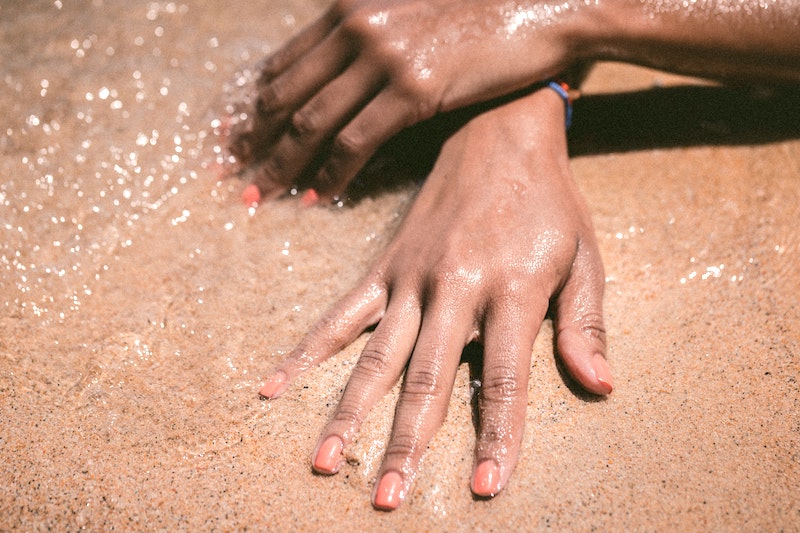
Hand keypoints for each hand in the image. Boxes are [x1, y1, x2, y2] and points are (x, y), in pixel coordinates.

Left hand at [229, 0, 584, 202]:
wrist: (540, 2)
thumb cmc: (478, 11)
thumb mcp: (411, 11)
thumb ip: (370, 35)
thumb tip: (343, 74)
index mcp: (350, 6)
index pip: (284, 62)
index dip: (255, 105)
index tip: (238, 137)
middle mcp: (357, 26)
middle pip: (285, 93)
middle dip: (254, 139)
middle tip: (234, 171)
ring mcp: (384, 57)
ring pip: (311, 121)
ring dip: (282, 164)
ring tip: (261, 195)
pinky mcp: (414, 89)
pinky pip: (355, 140)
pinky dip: (330, 172)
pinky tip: (316, 194)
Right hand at [257, 87, 611, 509]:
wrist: (498, 132)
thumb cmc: (548, 200)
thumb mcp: (585, 256)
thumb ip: (584, 323)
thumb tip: (601, 386)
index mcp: (511, 288)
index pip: (505, 378)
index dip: (497, 435)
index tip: (487, 485)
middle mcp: (454, 286)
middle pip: (427, 377)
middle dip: (407, 443)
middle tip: (387, 498)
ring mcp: (411, 276)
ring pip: (376, 355)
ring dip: (349, 411)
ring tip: (324, 462)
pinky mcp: (385, 266)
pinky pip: (341, 314)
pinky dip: (307, 350)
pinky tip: (276, 385)